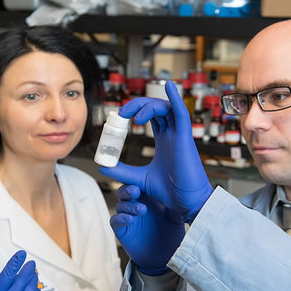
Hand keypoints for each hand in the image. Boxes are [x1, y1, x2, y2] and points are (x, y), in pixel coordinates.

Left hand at [99, 80, 212, 222]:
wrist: (185, 203)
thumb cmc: (169, 192)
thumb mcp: (139, 178)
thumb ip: (122, 171)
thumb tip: (103, 166)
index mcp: (164, 140)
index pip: (150, 116)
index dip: (136, 111)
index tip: (119, 117)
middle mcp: (172, 134)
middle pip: (156, 108)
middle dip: (138, 105)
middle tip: (122, 114)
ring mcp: (180, 135)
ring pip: (166, 108)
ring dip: (148, 105)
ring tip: (134, 117)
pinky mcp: (186, 139)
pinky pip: (183, 113)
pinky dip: (176, 98)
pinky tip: (169, 87)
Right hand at [111, 184, 184, 275]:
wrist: (167, 256)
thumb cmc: (171, 233)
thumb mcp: (175, 216)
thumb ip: (172, 203)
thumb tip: (174, 189)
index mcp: (147, 197)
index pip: (137, 183)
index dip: (135, 178)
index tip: (139, 177)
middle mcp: (135, 205)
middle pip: (124, 191)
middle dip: (128, 189)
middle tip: (136, 191)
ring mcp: (128, 217)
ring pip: (120, 205)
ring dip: (129, 206)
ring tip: (142, 210)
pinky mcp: (122, 231)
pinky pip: (115, 221)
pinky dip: (121, 218)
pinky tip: (130, 219)